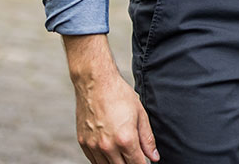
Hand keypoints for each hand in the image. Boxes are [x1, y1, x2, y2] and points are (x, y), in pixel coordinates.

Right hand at [64, 36, 158, 162]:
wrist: (94, 82)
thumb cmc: (119, 95)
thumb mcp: (140, 114)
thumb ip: (147, 138)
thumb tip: (154, 157)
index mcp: (125, 139)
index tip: (146, 163)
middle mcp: (108, 146)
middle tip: (135, 157)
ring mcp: (93, 146)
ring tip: (123, 155)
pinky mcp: (83, 143)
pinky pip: (94, 161)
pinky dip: (103, 161)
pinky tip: (111, 154)